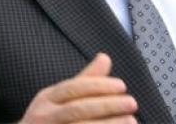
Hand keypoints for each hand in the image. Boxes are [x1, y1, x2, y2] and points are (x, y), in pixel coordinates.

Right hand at [20, 53, 137, 122]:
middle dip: (107, 105)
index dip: (99, 86)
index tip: (122, 86)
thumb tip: (105, 57)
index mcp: (46, 98)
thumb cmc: (48, 120)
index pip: (74, 88)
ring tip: (131, 121)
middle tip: (132, 103)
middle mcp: (43, 116)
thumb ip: (85, 80)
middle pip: (78, 109)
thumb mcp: (59, 98)